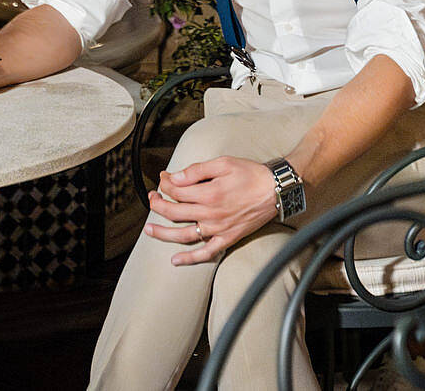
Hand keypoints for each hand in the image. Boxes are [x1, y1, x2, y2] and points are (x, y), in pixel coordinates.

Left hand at [144, 156, 279, 264]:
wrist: (276, 190)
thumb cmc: (251, 174)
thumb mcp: (224, 163)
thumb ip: (197, 171)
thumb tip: (175, 177)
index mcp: (208, 193)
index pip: (176, 191)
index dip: (166, 183)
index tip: (164, 178)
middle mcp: (210, 214)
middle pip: (174, 212)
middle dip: (158, 204)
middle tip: (152, 198)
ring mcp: (218, 229)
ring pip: (183, 235)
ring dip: (162, 233)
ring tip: (148, 230)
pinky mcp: (227, 239)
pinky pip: (205, 253)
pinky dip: (189, 258)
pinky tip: (175, 260)